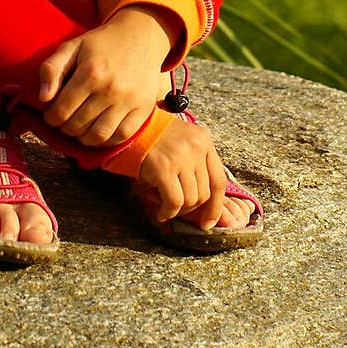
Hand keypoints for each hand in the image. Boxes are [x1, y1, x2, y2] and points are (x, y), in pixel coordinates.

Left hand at [38, 6, 171, 146]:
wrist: (140, 35)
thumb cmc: (100, 43)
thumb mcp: (71, 46)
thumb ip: (51, 69)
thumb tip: (43, 98)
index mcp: (91, 73)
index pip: (61, 111)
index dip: (50, 117)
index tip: (51, 114)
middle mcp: (111, 89)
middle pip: (77, 125)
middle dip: (64, 127)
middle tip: (64, 120)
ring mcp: (130, 100)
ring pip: (98, 136)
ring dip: (83, 138)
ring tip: (79, 128)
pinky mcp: (144, 108)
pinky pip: (121, 136)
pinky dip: (106, 140)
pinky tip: (98, 131)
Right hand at [137, 114, 226, 228]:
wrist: (128, 125)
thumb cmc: (152, 136)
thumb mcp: (182, 142)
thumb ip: (196, 165)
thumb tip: (208, 203)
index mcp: (203, 139)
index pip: (218, 180)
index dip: (216, 206)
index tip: (208, 222)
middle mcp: (196, 147)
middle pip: (205, 193)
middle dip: (190, 208)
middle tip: (175, 208)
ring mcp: (181, 157)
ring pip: (191, 200)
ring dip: (178, 210)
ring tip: (165, 206)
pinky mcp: (163, 168)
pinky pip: (174, 202)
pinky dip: (168, 212)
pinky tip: (161, 213)